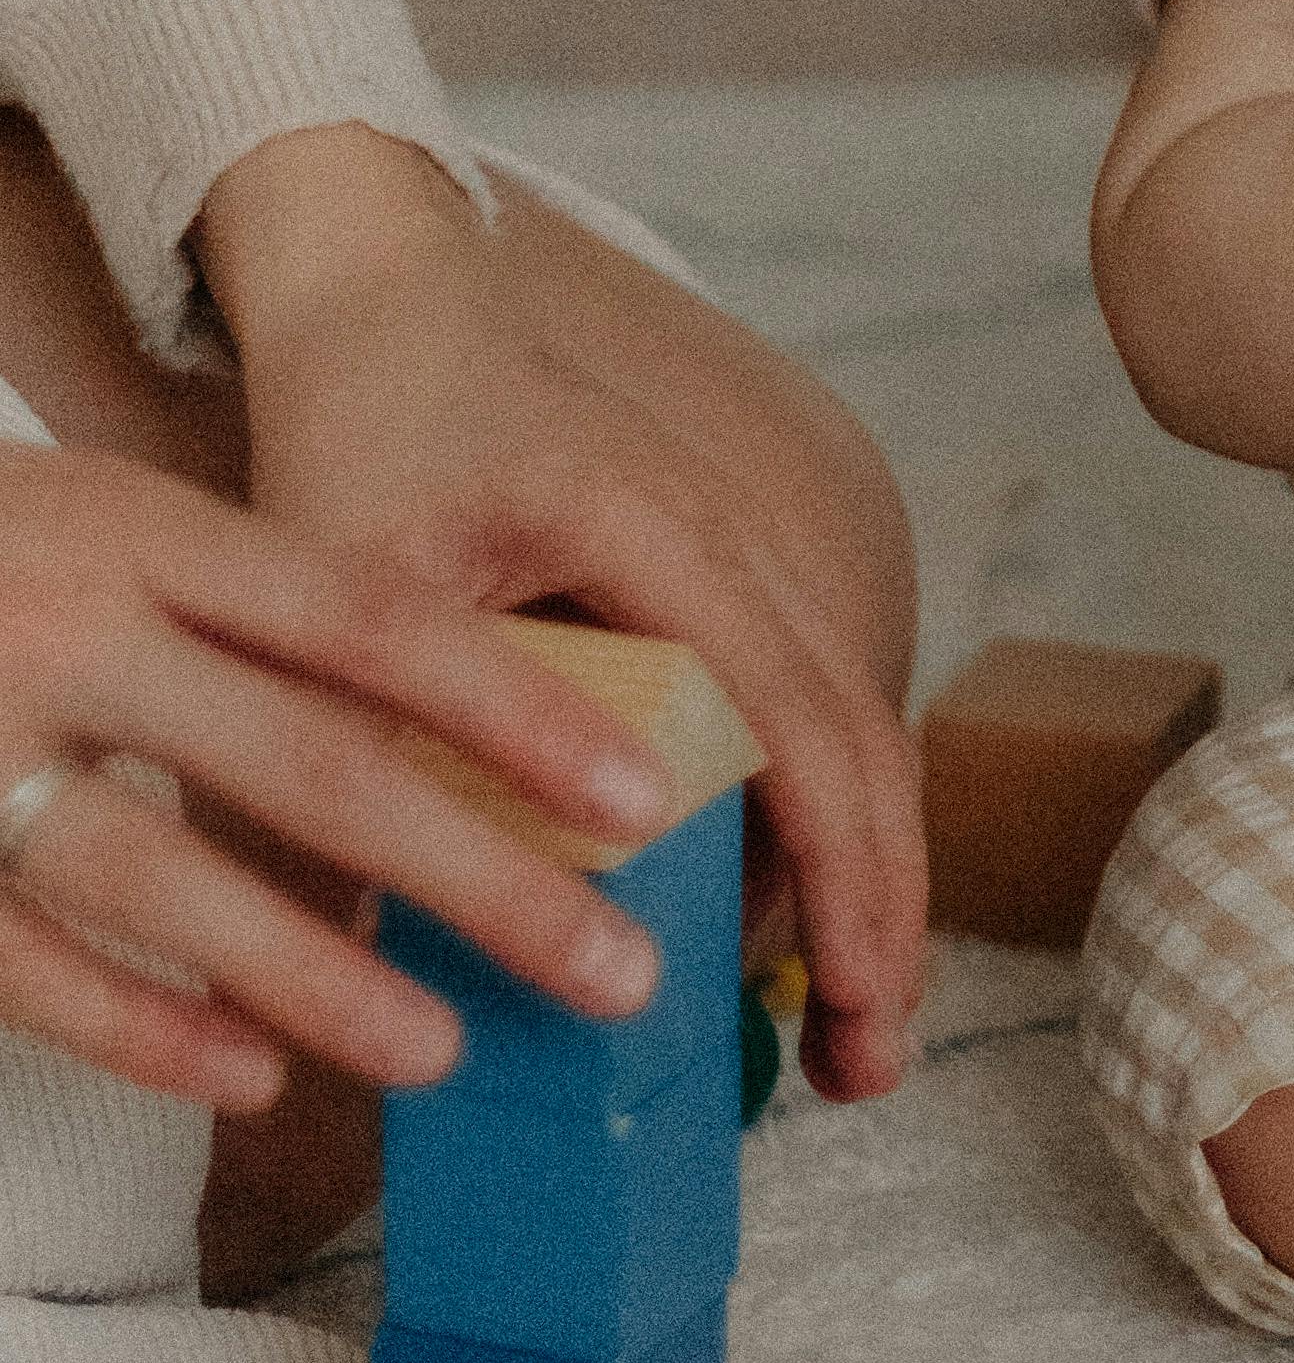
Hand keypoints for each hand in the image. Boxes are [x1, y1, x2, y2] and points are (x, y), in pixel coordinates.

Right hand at [0, 438, 704, 1118]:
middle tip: (616, 971)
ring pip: (171, 880)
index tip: (647, 797)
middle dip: (480, 876)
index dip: (517, 711)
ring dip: (321, 978)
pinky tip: (249, 1076)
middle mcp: (69, 625)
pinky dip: (141, 1025)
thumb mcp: (106, 521)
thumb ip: (245, 609)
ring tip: (446, 1052)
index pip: (371, 622)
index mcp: (145, 532)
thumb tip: (454, 733)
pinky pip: (30, 958)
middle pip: (310, 762)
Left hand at [198, 134, 926, 1103]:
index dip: (849, 877)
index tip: (865, 1005)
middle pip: (864, 748)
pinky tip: (754, 927)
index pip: (806, 728)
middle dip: (883, 914)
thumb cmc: (364, 426)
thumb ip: (367, 750)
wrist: (384, 294)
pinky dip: (800, 834)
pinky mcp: (712, 600)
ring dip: (853, 885)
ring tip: (831, 1033)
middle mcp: (741, 552)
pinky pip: (789, 726)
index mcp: (672, 541)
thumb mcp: (342, 594)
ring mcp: (741, 570)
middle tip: (862, 1068)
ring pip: (843, 744)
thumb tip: (357, 967)